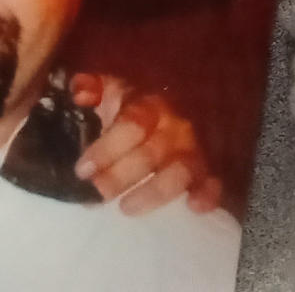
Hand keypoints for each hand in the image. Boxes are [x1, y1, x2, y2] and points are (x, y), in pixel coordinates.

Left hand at [70, 73, 222, 216]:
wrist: (174, 105)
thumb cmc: (134, 103)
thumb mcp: (112, 89)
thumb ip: (92, 87)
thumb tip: (80, 94)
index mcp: (148, 105)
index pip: (131, 125)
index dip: (107, 149)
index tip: (82, 170)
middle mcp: (173, 126)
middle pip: (149, 153)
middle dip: (120, 176)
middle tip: (96, 194)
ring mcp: (192, 148)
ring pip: (180, 171)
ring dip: (154, 192)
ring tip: (126, 208)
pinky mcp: (208, 169)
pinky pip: (214, 182)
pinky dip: (207, 194)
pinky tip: (194, 206)